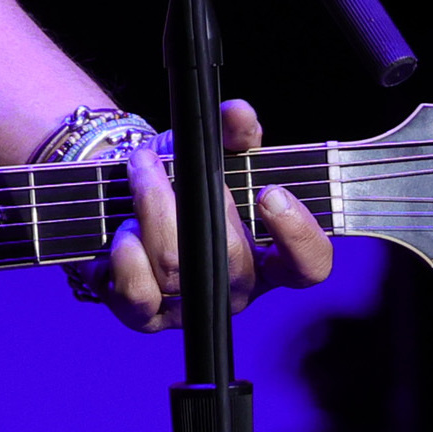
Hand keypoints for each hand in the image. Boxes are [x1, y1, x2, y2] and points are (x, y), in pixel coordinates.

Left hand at [88, 99, 332, 333]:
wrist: (126, 199)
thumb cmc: (182, 179)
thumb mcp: (210, 150)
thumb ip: (233, 132)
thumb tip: (239, 115)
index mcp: (268, 256)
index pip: (308, 266)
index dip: (299, 236)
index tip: (271, 193)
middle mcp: (236, 289)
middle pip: (230, 259)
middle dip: (193, 198)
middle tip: (167, 164)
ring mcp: (190, 308)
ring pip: (175, 267)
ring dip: (150, 207)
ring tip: (139, 176)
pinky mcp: (145, 316)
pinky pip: (137, 294)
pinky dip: (126, 252)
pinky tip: (124, 229)